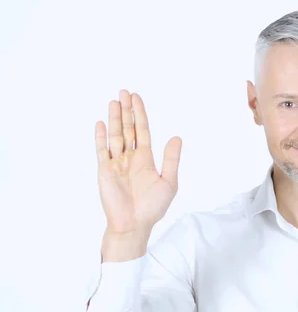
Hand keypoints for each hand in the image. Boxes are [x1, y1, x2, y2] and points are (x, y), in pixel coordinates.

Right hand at [95, 90, 181, 234]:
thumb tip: (176, 137)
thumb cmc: (152, 207)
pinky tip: (101, 123)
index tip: (137, 98)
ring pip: (115, 135)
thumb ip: (171, 159)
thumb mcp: (168, 181)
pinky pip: (102, 150)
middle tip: (124, 92)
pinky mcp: (104, 170)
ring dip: (115, 118)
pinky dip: (101, 137)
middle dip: (126, 110)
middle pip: (127, 128)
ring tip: (114, 101)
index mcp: (145, 158)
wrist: (134, 224)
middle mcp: (130, 157)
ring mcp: (116, 163)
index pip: (142, 130)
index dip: (140, 113)